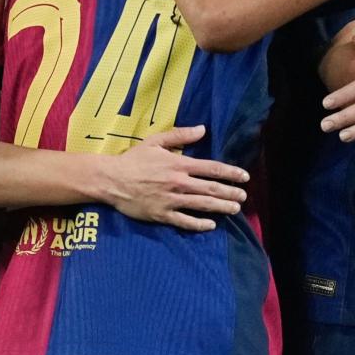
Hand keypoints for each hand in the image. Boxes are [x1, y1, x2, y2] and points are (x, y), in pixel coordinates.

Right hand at [99, 126, 249, 231]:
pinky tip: (210, 225)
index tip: (244, 176)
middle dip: (230, 192)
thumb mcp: (155, 141)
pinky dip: (199, 224)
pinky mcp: (162, 214)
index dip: (231, 173)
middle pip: (211, 188)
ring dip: (221, 207)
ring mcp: (171, 200)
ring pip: (202, 205)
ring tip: (234, 209)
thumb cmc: (133, 159)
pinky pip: (184, 221)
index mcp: (179, 164)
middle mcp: (179, 182)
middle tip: (244, 196)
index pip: (211, 168)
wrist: (111, 180)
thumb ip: (180, 135)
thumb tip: (202, 129)